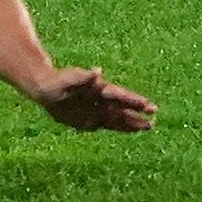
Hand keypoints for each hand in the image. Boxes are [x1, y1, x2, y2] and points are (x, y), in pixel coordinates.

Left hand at [32, 67, 157, 131]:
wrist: (46, 89)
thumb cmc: (59, 81)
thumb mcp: (69, 78)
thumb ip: (83, 77)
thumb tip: (97, 71)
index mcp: (99, 90)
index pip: (120, 96)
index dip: (134, 101)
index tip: (149, 105)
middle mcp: (101, 100)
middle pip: (123, 108)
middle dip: (138, 113)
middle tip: (154, 118)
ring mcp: (96, 110)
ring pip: (118, 118)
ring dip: (132, 122)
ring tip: (148, 125)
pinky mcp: (89, 119)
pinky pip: (107, 124)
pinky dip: (119, 127)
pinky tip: (129, 130)